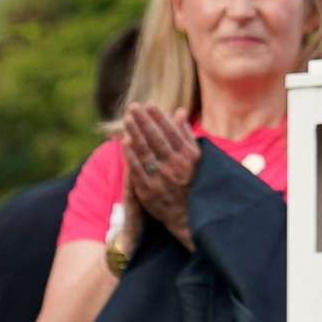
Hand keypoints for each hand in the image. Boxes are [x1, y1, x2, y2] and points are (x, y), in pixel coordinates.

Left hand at [120, 104, 200, 248]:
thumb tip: (179, 111)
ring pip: (145, 152)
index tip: (149, 104)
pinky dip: (131, 156)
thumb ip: (186, 135)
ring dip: (135, 134)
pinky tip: (124, 142)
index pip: (171, 133)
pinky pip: (137, 170)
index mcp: (188, 157)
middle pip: (156, 139)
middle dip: (144, 121)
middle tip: (133, 107)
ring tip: (126, 119)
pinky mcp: (149, 192)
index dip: (159, 118)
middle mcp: (175, 167)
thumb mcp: (196, 158)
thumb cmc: (193, 182)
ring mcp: (161, 179)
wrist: (189, 217)